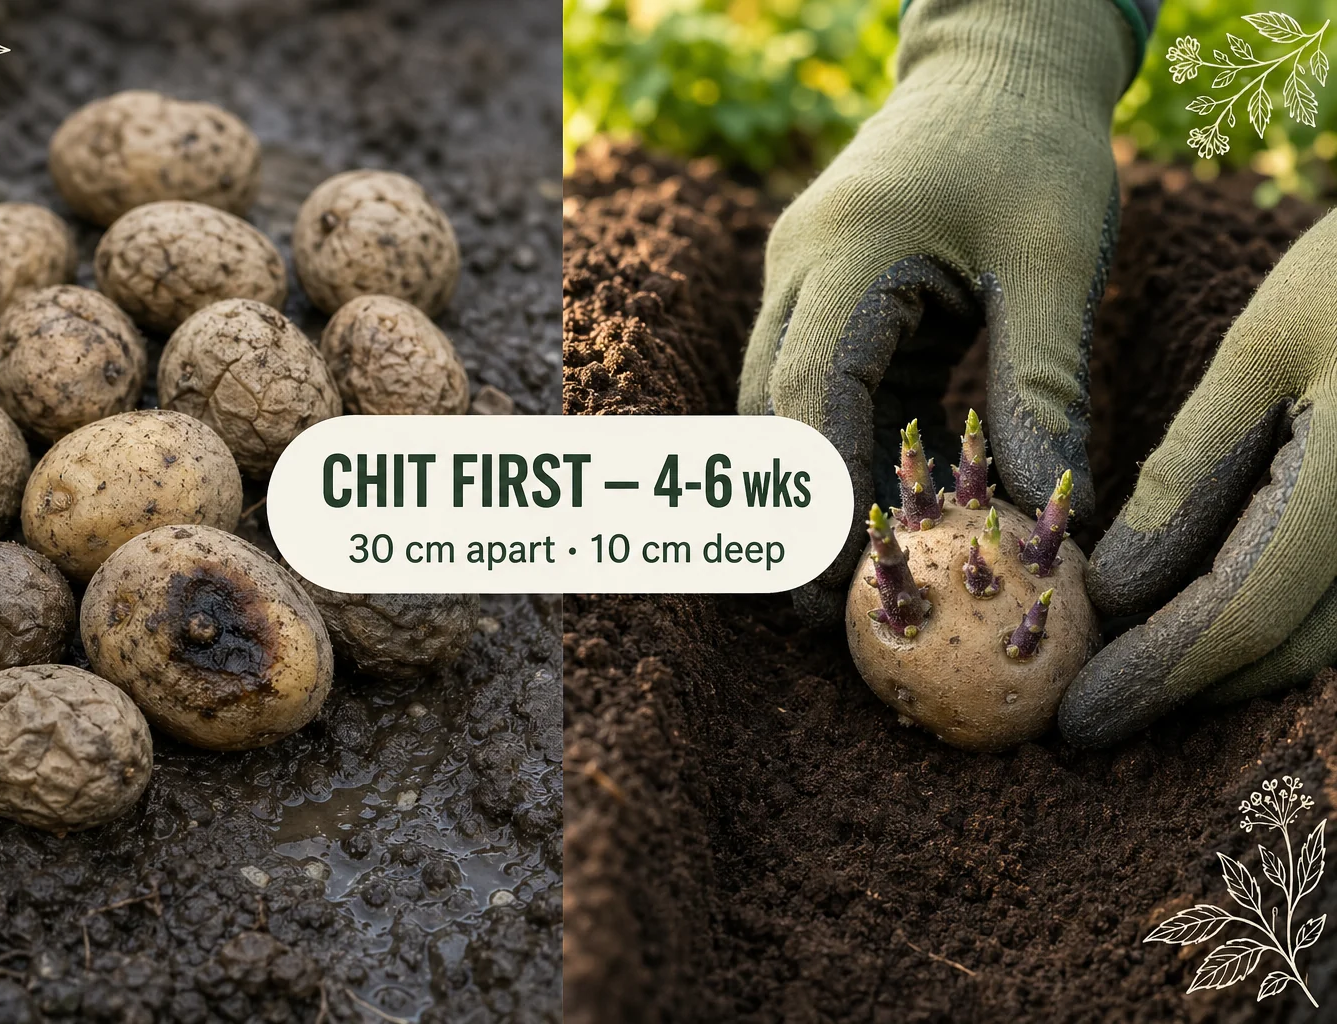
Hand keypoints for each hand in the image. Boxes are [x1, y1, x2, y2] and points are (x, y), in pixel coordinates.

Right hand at [738, 0, 1134, 620]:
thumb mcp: (1054, 260)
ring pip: (778, 405)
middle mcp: (800, 269)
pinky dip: (842, 450)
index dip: (813, 494)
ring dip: (807, 487)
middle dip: (785, 510)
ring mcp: (804, 281)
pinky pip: (821, 387)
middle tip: (818, 609)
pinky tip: (879, 508)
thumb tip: (1045, 513)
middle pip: (765, 409)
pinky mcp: (830, 296)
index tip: (837, 580)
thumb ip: (1042, 383)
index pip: (805, 391)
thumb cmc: (1034, 145)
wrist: (999, 61)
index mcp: (845, 250)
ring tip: (842, 579)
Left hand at [1061, 209, 1336, 746]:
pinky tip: (1186, 622)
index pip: (1248, 611)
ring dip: (1221, 668)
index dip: (1160, 672)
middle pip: (1288, 644)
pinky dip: (1260, 625)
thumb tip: (1114, 587)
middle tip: (1086, 716)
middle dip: (1183, 687)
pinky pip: (1332, 602)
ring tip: (1121, 678)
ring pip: (1317, 636)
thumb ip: (1190, 471)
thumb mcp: (1259, 354)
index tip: (1077, 719)